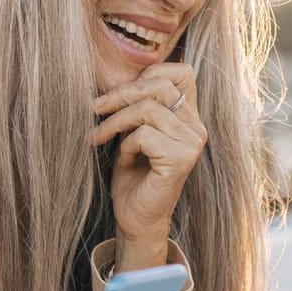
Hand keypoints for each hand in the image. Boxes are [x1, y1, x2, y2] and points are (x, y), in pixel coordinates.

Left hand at [90, 62, 205, 270]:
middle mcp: (196, 127)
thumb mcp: (132, 131)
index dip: (149, 73)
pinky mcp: (181, 159)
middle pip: (159, 86)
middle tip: (95, 108)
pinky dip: (125, 145)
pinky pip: (144, 135)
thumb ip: (136, 104)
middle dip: (121, 93)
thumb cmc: (132, 175)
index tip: (119, 92)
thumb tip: (115, 76)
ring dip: (115, 121)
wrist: (136, 217)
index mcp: (189, 116)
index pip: (181, 72)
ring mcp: (192, 143)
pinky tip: (123, 160)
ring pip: (147, 109)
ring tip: (100, 136)